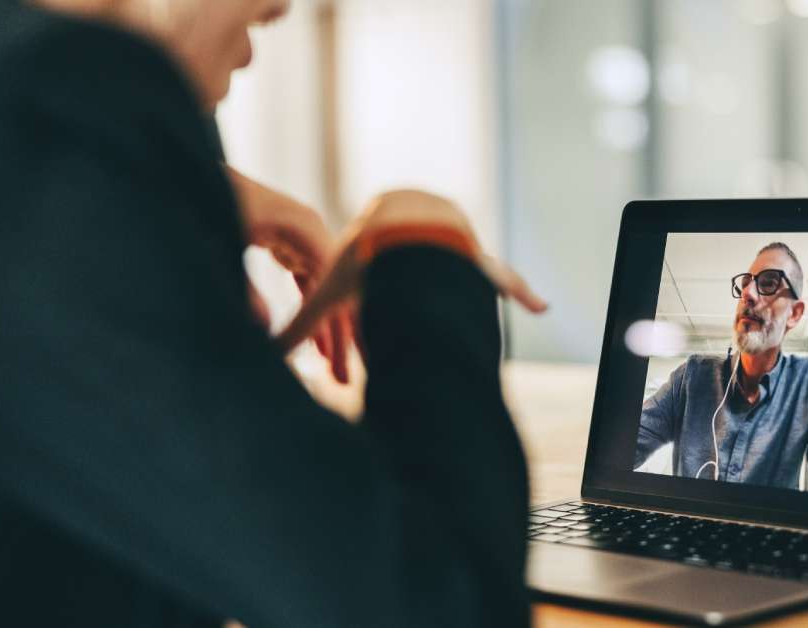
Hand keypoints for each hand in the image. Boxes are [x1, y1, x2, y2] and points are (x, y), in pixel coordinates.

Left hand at [228, 167, 356, 383]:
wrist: (189, 168)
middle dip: (339, 336)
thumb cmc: (208, 197)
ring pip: (322, 290)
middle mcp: (310, 230)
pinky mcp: (286, 243)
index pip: (331, 283)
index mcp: (304, 227)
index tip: (340, 360)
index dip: (335, 324)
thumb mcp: (225, 243)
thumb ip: (243, 291)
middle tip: (346, 379)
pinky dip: (312, 311)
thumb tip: (264, 335)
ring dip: (326, 329)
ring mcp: (300, 236)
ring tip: (335, 371)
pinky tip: (316, 344)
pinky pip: (308, 283)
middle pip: (332, 290)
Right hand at [276, 189, 546, 351]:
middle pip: (417, 279)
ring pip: (459, 275)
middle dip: (412, 300)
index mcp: (383, 242)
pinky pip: (504, 277)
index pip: (375, 277)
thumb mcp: (329, 296)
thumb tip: (266, 356)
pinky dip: (520, 291)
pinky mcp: (481, 262)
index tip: (369, 312)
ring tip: (463, 317)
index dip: (371, 298)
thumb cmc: (366, 259)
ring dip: (461, 294)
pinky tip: (541, 307)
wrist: (404, 230)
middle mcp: (422, 239)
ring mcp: (455, 247)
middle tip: (408, 323)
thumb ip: (298, 329)